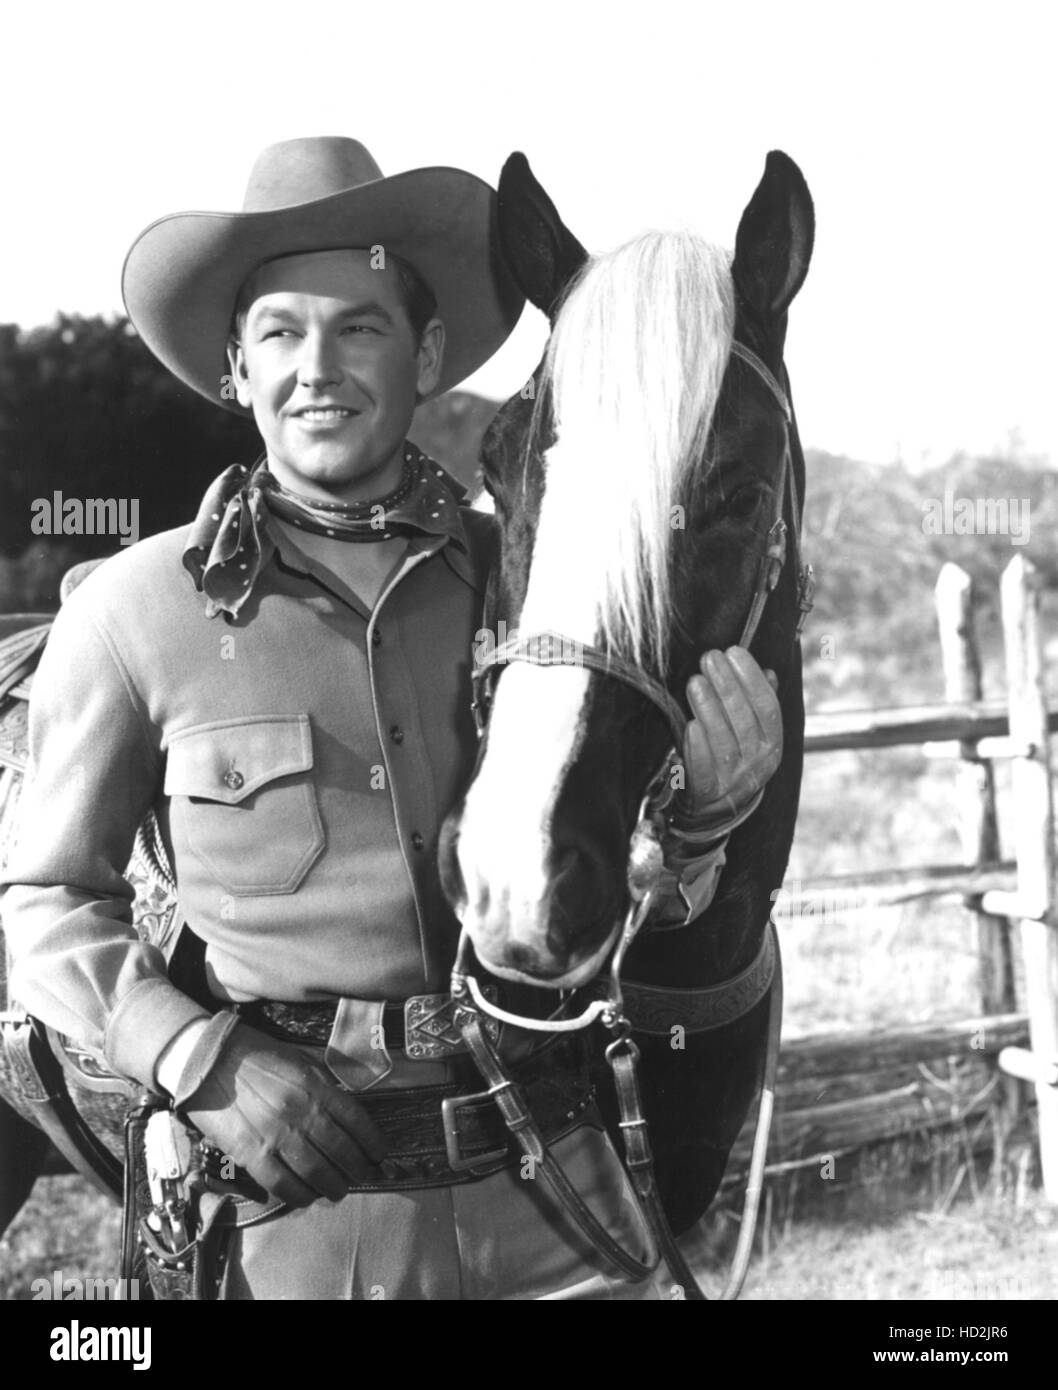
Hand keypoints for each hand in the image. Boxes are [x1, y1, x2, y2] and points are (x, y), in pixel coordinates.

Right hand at [176, 1020, 388, 1206]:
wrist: (208, 1059)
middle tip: (360, 1176)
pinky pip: (281, 1184)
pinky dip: (298, 1196)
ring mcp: (277, 1135)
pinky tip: (305, 1197)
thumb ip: (323, 1085)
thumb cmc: (256, 1056)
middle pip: (341, 1152)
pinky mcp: (251, 1153)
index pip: (357, 1121)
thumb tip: (344, 1111)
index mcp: (316, 1087)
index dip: (372, 1142)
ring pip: (316, 1173)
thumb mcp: (299, 1060)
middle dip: (356, 1169)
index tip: (378, 1154)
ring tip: (337, 1191)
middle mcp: (302, 1113)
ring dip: (332, 1187)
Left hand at [674, 647, 781, 834]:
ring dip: (709, 709)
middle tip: (709, 658)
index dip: (751, 679)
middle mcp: (758, 764)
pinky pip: (704, 772)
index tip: (734, 652)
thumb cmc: (735, 758)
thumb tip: (769, 673)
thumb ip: (761, 705)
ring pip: (723, 742)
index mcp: (772, 745)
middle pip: (744, 721)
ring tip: (695, 682)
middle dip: (727, 686)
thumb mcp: (754, 735)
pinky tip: (690, 726)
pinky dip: (697, 749)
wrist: (717, 810)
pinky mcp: (707, 794)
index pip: (767, 708)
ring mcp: (733, 781)